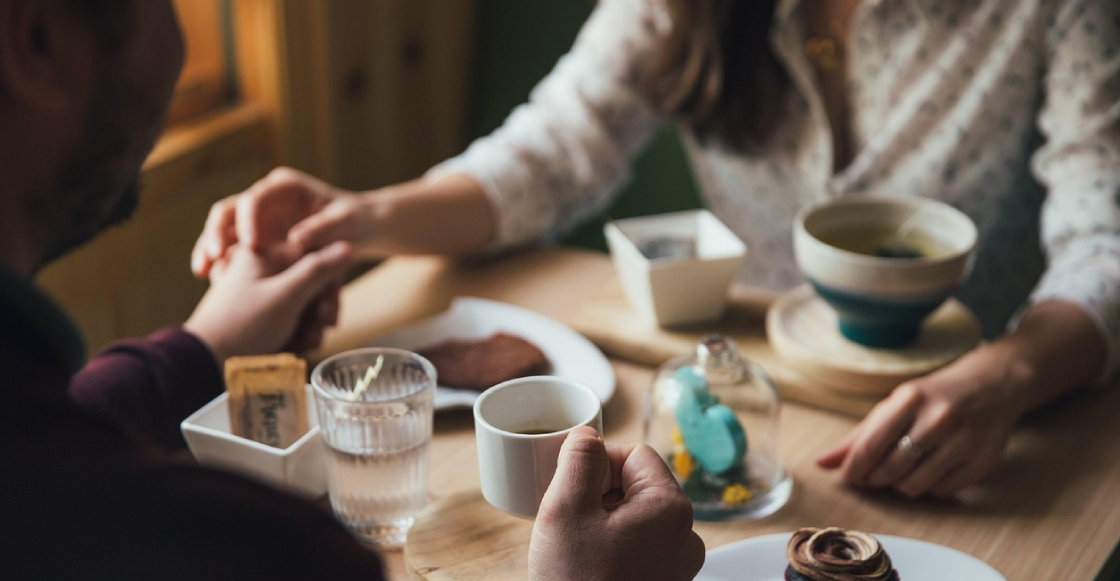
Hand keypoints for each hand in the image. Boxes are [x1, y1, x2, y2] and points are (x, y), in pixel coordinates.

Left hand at [184, 241, 351, 361]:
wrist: (204, 363)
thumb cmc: (242, 326)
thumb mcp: (285, 296)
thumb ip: (317, 270)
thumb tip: (346, 246)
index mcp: (262, 254)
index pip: (312, 258)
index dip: (326, 286)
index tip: (328, 312)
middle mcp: (260, 270)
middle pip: (308, 283)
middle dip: (317, 312)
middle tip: (319, 333)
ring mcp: (258, 293)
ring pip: (300, 304)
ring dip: (308, 327)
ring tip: (303, 345)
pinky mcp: (256, 314)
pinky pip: (287, 319)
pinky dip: (294, 333)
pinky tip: (293, 348)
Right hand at [191, 167, 371, 277]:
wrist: (359, 230)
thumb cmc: (355, 222)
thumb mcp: (346, 223)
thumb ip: (324, 228)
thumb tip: (297, 239)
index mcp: (286, 187)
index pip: (256, 197)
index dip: (248, 220)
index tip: (250, 245)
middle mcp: (266, 198)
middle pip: (228, 210)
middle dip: (217, 232)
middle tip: (214, 257)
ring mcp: (257, 217)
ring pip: (223, 228)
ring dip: (209, 247)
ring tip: (203, 271)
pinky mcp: (255, 237)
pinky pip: (229, 247)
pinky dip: (219, 261)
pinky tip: (211, 279)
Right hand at [529, 427, 704, 580]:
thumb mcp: (564, 508)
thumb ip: (578, 459)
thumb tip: (588, 435)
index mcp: (671, 508)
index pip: (634, 454)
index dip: (597, 465)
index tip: (572, 491)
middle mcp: (686, 535)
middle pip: (637, 485)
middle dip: (599, 495)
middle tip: (571, 524)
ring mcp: (678, 565)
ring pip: (636, 518)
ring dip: (604, 523)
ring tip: (578, 549)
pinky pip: (639, 547)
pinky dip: (613, 548)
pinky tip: (589, 566)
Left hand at [816, 344, 1026, 497]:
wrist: (994, 385)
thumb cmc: (934, 396)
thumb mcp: (895, 404)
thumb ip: (858, 435)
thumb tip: (821, 463)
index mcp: (911, 398)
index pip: (870, 445)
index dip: (853, 468)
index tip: (848, 477)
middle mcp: (940, 419)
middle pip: (890, 469)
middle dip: (876, 478)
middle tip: (877, 472)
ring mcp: (965, 441)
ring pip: (915, 486)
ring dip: (901, 485)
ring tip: (903, 469)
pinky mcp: (983, 462)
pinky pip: (941, 491)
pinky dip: (929, 487)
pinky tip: (931, 469)